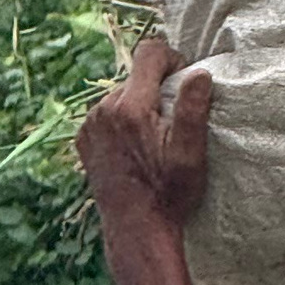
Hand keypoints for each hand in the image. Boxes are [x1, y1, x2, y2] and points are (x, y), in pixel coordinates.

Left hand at [77, 38, 211, 233]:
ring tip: (151, 139)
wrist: (136, 230)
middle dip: (156, 90)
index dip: (172, 59)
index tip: (184, 79)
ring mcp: (90, 124)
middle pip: (135, 77)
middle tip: (171, 121)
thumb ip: (193, 110)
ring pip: (119, 96)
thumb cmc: (168, 195)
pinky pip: (104, 115)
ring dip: (137, 107)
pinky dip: (120, 123)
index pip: (150, 54)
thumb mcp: (190, 155)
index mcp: (132, 109)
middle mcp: (105, 110)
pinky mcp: (83, 139)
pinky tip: (132, 149)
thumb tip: (200, 73)